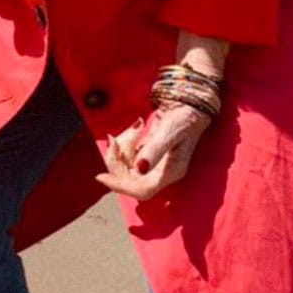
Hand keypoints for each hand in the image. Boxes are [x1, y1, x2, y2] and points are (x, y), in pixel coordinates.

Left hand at [95, 104, 210, 201]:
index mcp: (170, 172)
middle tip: (114, 140)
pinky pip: (130, 154)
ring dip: (123, 146)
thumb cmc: (186, 117)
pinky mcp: (149, 153)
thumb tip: (140, 168)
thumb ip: (155, 150)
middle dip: (118, 160)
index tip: (101, 177)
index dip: (121, 186)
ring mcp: (155, 163)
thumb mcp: (170, 131)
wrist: (190, 102)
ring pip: (127, 165)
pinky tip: (136, 127)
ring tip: (136, 126)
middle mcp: (162, 172)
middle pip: (130, 179)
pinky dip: (127, 142)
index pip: (142, 190)